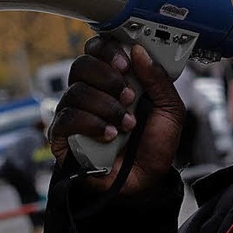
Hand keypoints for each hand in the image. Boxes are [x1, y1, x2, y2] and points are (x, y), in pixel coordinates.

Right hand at [48, 36, 184, 194]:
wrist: (145, 183)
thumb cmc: (153, 145)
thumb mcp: (169, 110)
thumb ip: (158, 80)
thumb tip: (138, 51)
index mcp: (113, 78)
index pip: (98, 49)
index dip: (107, 50)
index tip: (125, 63)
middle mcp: (91, 90)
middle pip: (82, 65)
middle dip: (107, 78)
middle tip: (127, 95)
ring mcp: (75, 112)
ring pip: (76, 91)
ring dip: (105, 106)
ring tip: (126, 124)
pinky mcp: (63, 135)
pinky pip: (67, 118)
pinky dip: (91, 124)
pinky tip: (109, 135)